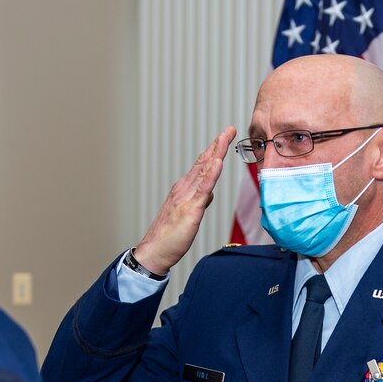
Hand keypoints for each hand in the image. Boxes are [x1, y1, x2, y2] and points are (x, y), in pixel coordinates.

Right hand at [133, 126, 235, 274]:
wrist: (154, 252)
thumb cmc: (169, 237)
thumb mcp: (189, 216)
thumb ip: (199, 202)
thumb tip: (210, 194)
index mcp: (184, 190)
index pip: (201, 167)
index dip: (213, 151)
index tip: (223, 138)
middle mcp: (184, 189)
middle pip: (204, 163)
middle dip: (217, 145)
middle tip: (228, 129)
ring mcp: (187, 198)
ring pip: (204, 171)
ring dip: (215, 153)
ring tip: (224, 138)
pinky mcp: (190, 210)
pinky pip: (203, 189)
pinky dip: (211, 175)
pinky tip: (218, 162)